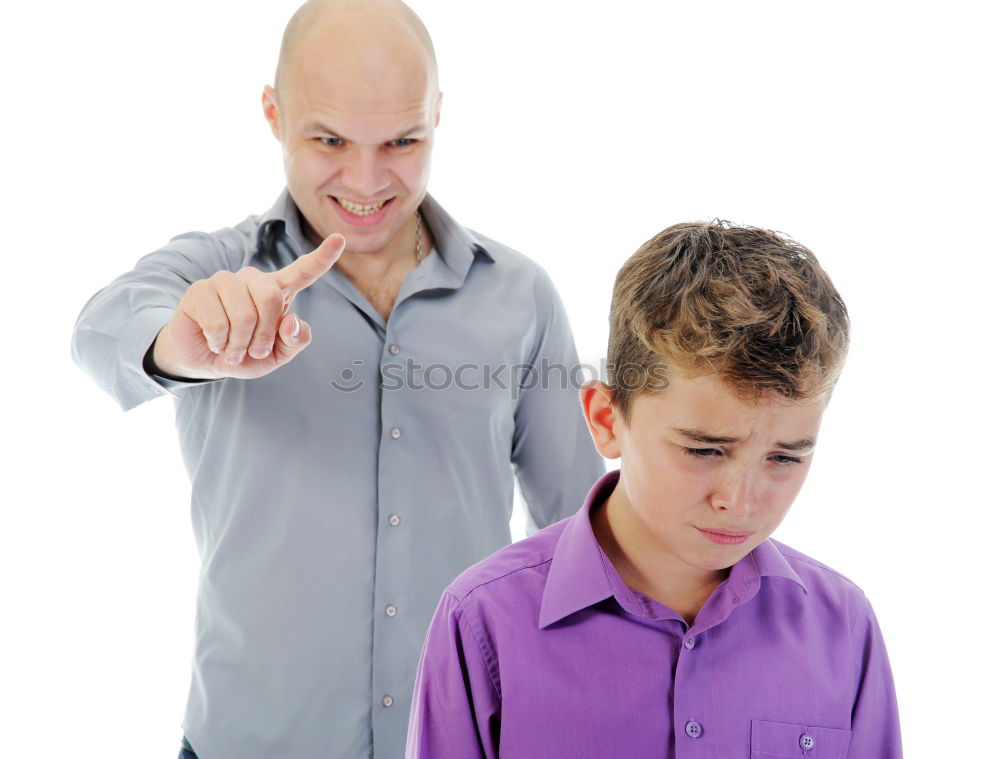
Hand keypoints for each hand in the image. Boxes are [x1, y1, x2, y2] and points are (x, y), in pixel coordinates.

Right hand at [151, 233, 345, 379]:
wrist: (204, 361)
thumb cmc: (244, 354)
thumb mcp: (277, 355)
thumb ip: (295, 341)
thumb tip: (291, 320)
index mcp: (277, 291)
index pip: (303, 271)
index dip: (323, 257)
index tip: (339, 239)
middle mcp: (253, 280)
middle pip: (271, 297)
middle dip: (263, 335)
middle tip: (253, 350)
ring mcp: (225, 281)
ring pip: (245, 314)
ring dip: (240, 343)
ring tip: (231, 347)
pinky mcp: (200, 289)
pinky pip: (219, 322)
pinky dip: (219, 342)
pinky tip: (213, 340)